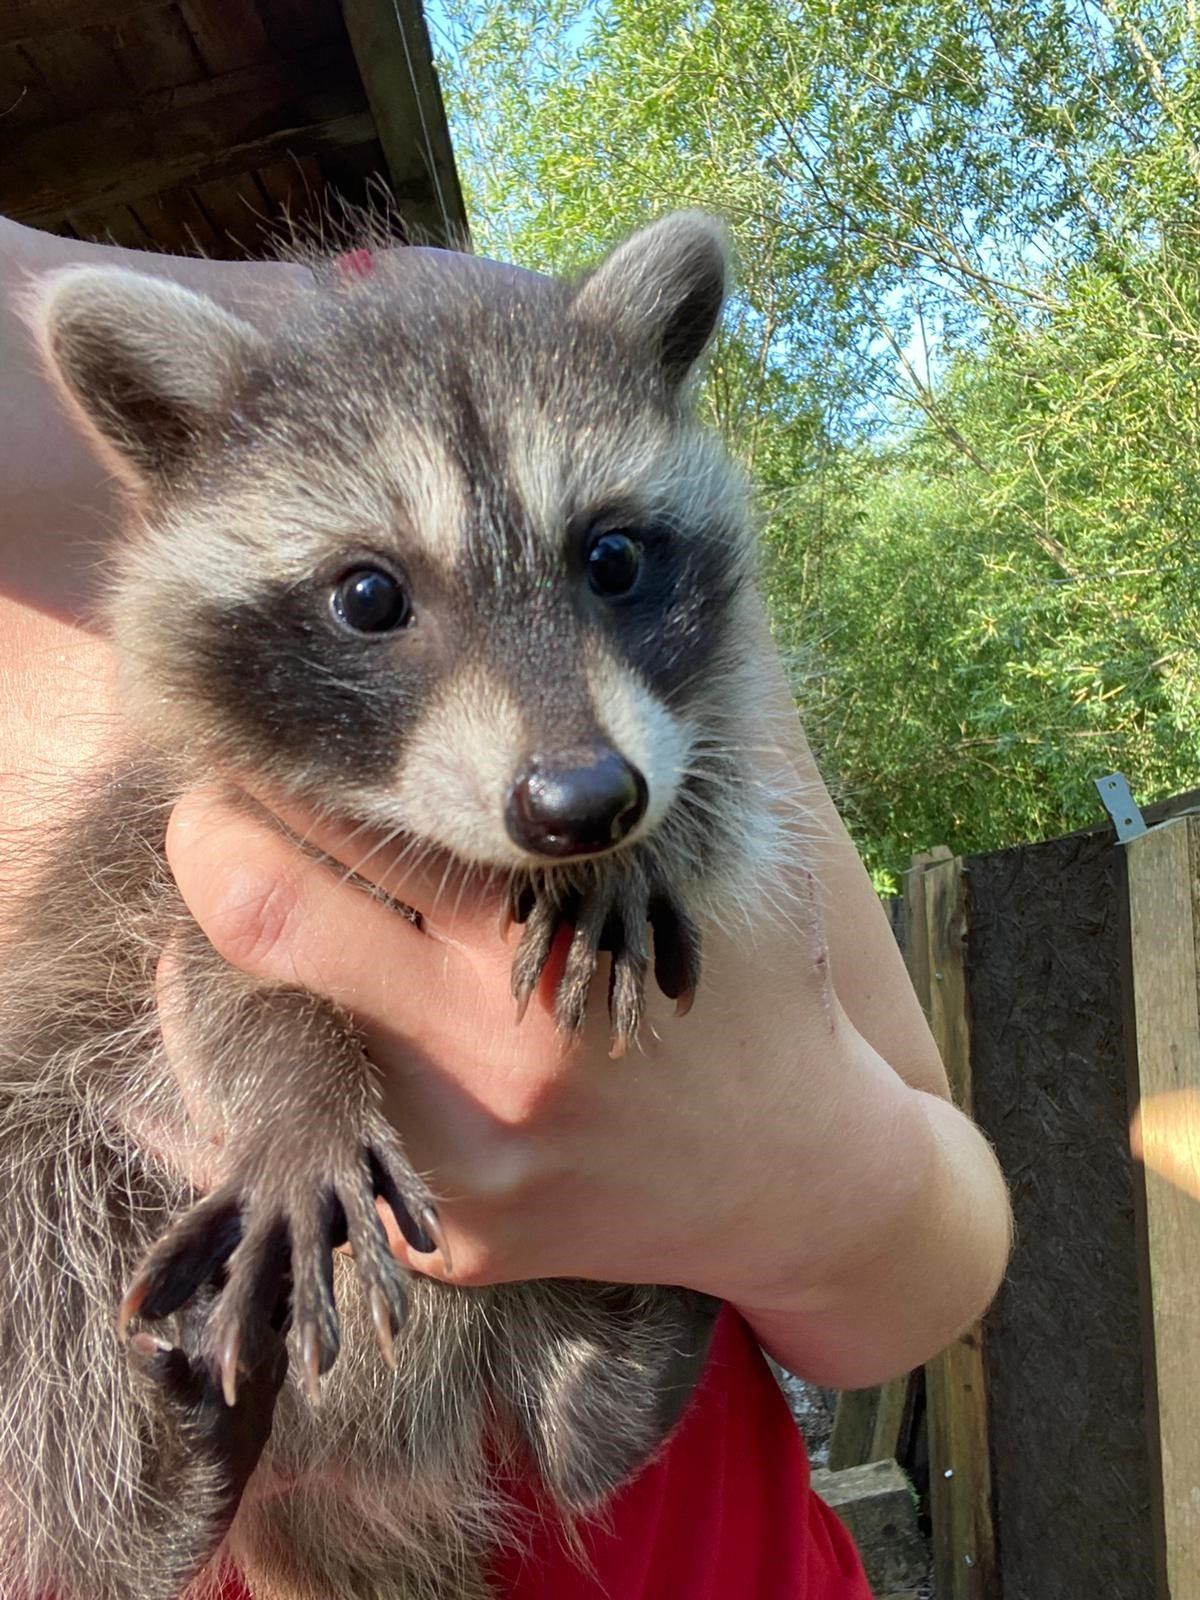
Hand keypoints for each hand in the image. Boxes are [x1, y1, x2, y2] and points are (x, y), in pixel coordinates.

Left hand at [161, 761, 927, 1329]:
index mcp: (541, 948)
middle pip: (261, 927)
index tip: (261, 744)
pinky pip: (341, 1141)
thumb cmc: (754, 990)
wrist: (798, 1181)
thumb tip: (520, 658)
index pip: (336, 832)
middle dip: (213, 847)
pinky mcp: (445, 1244)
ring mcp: (450, 1171)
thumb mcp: (717, 853)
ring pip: (279, 1041)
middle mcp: (478, 1065)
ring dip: (267, 966)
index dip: (266, 773)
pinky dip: (331, 1075)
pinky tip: (379, 1047)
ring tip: (309, 925)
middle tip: (221, 818)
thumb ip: (619, 769)